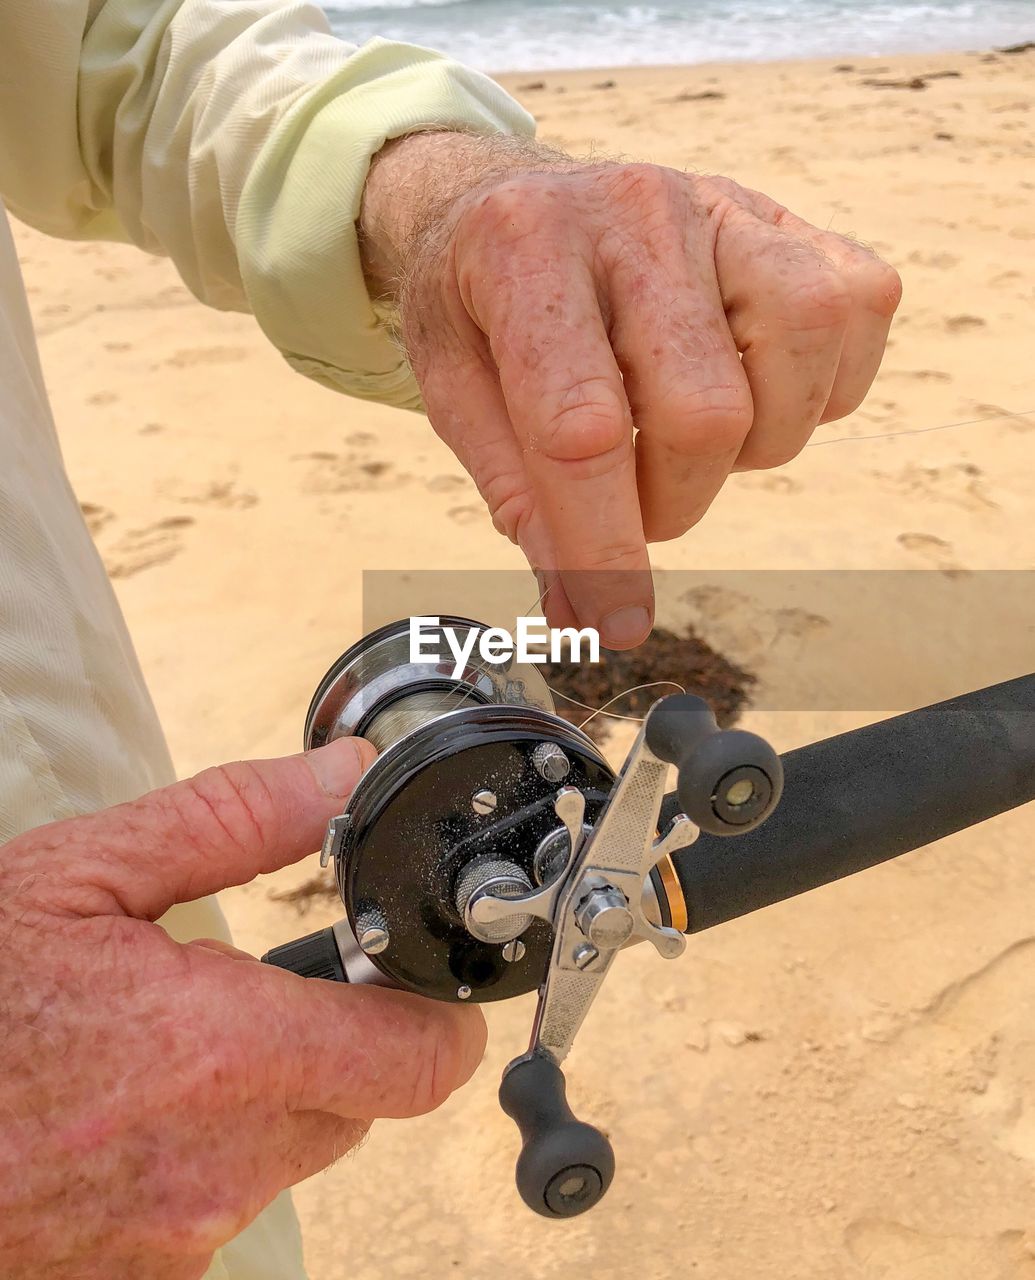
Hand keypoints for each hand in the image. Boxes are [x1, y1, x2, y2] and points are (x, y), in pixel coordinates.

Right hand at [0, 738, 484, 1279]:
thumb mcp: (81, 872)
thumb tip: (341, 779)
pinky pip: (212, 1209)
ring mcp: (168, 1242)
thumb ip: (233, 820)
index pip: (417, 1063)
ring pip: (284, 1156)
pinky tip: (119, 1111)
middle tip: (244, 992)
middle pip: (355, 1102)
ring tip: (156, 1047)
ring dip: (255, 1098)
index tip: (416, 983)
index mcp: (214, 1054)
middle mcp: (209, 1168)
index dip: (435, 1019)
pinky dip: (194, 1156)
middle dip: (328, 1041)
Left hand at [360, 133, 901, 645]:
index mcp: (524, 251)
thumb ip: (520, 497)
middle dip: (673, 500)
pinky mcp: (792, 219)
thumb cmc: (485, 307)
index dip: (605, 547)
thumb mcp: (460, 392)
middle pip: (703, 410)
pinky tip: (751, 387)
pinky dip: (817, 388)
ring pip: (799, 356)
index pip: (582, 427)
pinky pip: (858, 315)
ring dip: (752, 443)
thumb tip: (581, 608)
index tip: (615, 624)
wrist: (517, 201)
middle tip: (632, 496)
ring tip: (687, 431)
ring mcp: (725, 206)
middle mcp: (636, 211)